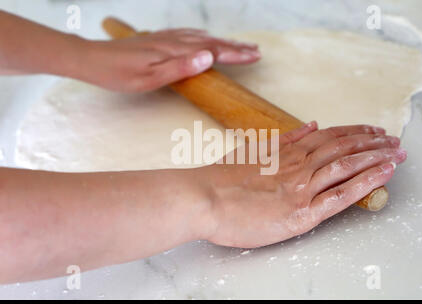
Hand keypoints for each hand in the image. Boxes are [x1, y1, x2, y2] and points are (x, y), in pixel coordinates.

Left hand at [80, 28, 260, 91]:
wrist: (91, 59)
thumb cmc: (119, 74)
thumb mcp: (149, 78)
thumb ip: (180, 68)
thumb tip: (209, 58)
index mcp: (174, 52)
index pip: (213, 51)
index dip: (235, 54)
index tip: (255, 56)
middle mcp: (173, 41)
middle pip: (211, 42)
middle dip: (235, 47)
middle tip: (256, 50)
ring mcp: (165, 38)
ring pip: (201, 37)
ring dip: (222, 41)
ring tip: (238, 44)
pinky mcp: (157, 39)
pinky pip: (187, 33)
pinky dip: (203, 35)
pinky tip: (204, 36)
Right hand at [199, 122, 406, 247]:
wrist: (204, 197)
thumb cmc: (222, 178)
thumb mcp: (253, 149)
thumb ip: (283, 139)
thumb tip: (309, 125)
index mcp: (287, 151)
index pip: (330, 136)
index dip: (355, 131)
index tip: (372, 130)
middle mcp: (299, 165)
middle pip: (344, 147)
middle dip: (373, 142)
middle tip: (394, 139)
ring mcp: (302, 188)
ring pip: (347, 166)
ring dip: (376, 157)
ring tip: (397, 153)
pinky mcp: (301, 213)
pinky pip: (340, 196)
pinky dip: (365, 182)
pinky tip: (383, 175)